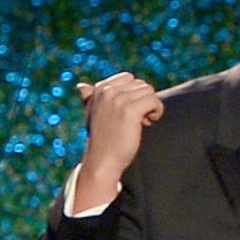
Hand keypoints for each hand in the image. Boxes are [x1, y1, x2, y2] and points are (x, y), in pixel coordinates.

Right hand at [72, 71, 163, 211]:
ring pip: (149, 91)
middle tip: (139, 119)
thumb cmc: (101, 139)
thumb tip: (81, 86)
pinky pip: (154, 100)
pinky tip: (149, 122)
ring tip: (143, 122)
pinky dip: (157, 111)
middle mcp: (107, 91)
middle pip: (142, 85)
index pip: (129, 79)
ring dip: (151, 106)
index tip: (131, 111)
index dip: (135, 94)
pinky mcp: (130, 110)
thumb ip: (90, 98)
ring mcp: (118, 100)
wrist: (102, 161)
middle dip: (144, 101)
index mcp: (99, 89)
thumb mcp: (93, 115)